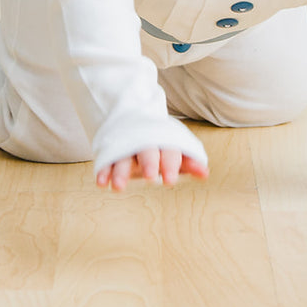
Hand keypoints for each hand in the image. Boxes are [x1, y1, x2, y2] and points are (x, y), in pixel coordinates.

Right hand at [95, 148, 209, 191]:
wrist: (132, 118)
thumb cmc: (158, 142)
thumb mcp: (173, 150)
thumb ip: (188, 162)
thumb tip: (205, 174)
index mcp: (163, 140)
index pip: (169, 150)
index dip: (170, 164)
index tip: (170, 180)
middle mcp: (144, 142)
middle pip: (146, 150)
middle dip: (148, 162)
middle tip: (151, 177)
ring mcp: (125, 147)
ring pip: (123, 157)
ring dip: (120, 171)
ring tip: (118, 188)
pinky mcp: (110, 152)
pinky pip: (105, 161)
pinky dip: (103, 171)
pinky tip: (101, 183)